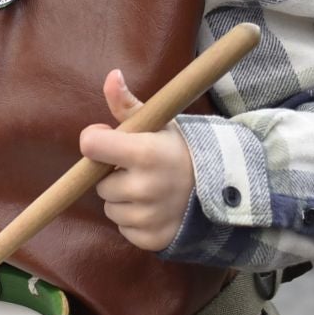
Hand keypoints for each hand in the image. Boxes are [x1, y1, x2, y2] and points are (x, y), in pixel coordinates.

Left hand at [79, 71, 195, 251]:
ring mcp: (149, 217)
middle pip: (100, 184)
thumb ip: (127, 103)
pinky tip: (154, 207)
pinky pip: (124, 229)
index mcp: (144, 153)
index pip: (91, 145)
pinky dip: (133, 220)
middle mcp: (145, 187)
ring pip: (110, 209)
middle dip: (113, 174)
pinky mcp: (152, 239)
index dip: (96, 141)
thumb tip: (111, 75)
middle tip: (139, 168)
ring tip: (150, 188)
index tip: (108, 139)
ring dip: (123, 199)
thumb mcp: (159, 122)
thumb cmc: (181, 149)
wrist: (222, 187)